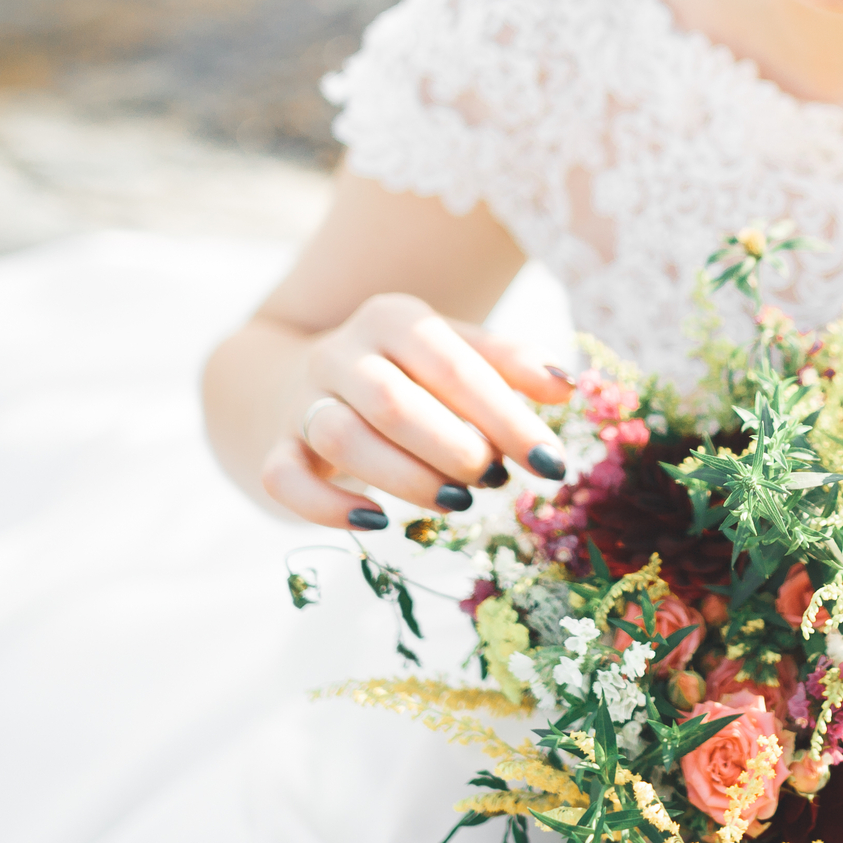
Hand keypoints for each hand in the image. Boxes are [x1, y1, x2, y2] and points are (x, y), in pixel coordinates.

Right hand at [260, 292, 573, 529]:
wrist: (298, 378)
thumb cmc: (405, 373)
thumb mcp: (455, 354)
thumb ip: (509, 365)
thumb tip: (568, 386)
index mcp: (394, 319)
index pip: (455, 365)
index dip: (507, 417)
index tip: (551, 463)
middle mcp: (342, 353)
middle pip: (393, 400)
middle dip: (452, 446)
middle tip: (493, 479)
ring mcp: (302, 401)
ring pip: (341, 436)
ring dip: (405, 477)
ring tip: (456, 501)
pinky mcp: (274, 450)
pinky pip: (285, 479)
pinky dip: (327, 507)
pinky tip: (377, 523)